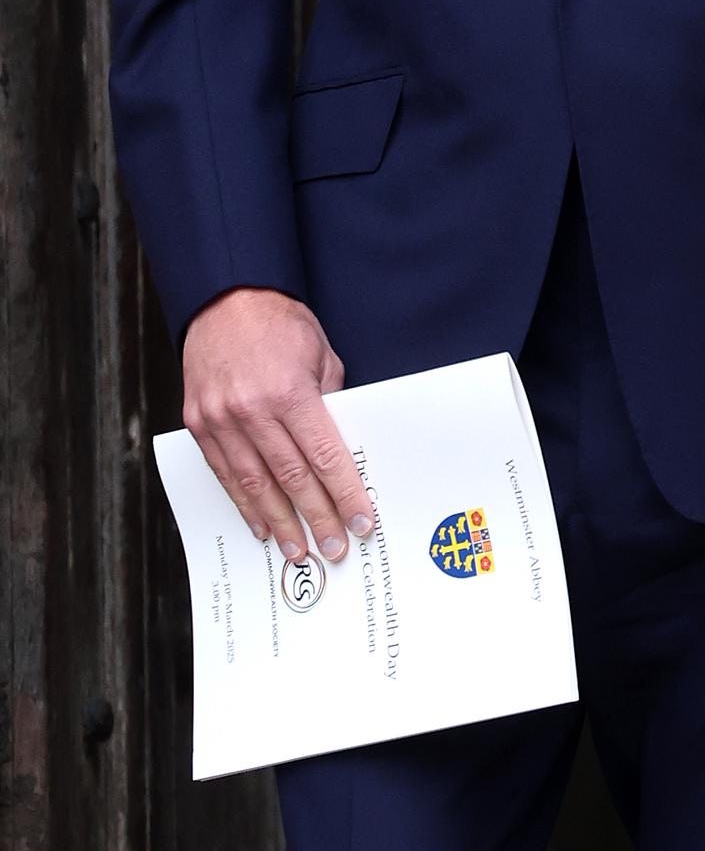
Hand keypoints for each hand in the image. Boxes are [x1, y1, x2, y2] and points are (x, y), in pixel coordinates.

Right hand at [180, 287, 373, 562]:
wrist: (225, 300)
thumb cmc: (280, 324)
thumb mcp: (320, 355)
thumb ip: (330, 401)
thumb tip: (340, 447)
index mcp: (289, 392)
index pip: (324, 457)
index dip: (344, 494)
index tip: (360, 521)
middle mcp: (251, 410)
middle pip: (292, 478)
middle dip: (317, 518)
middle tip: (335, 547)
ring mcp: (220, 420)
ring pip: (254, 484)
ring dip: (280, 522)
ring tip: (299, 550)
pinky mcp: (199, 423)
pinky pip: (224, 473)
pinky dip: (244, 503)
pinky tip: (261, 524)